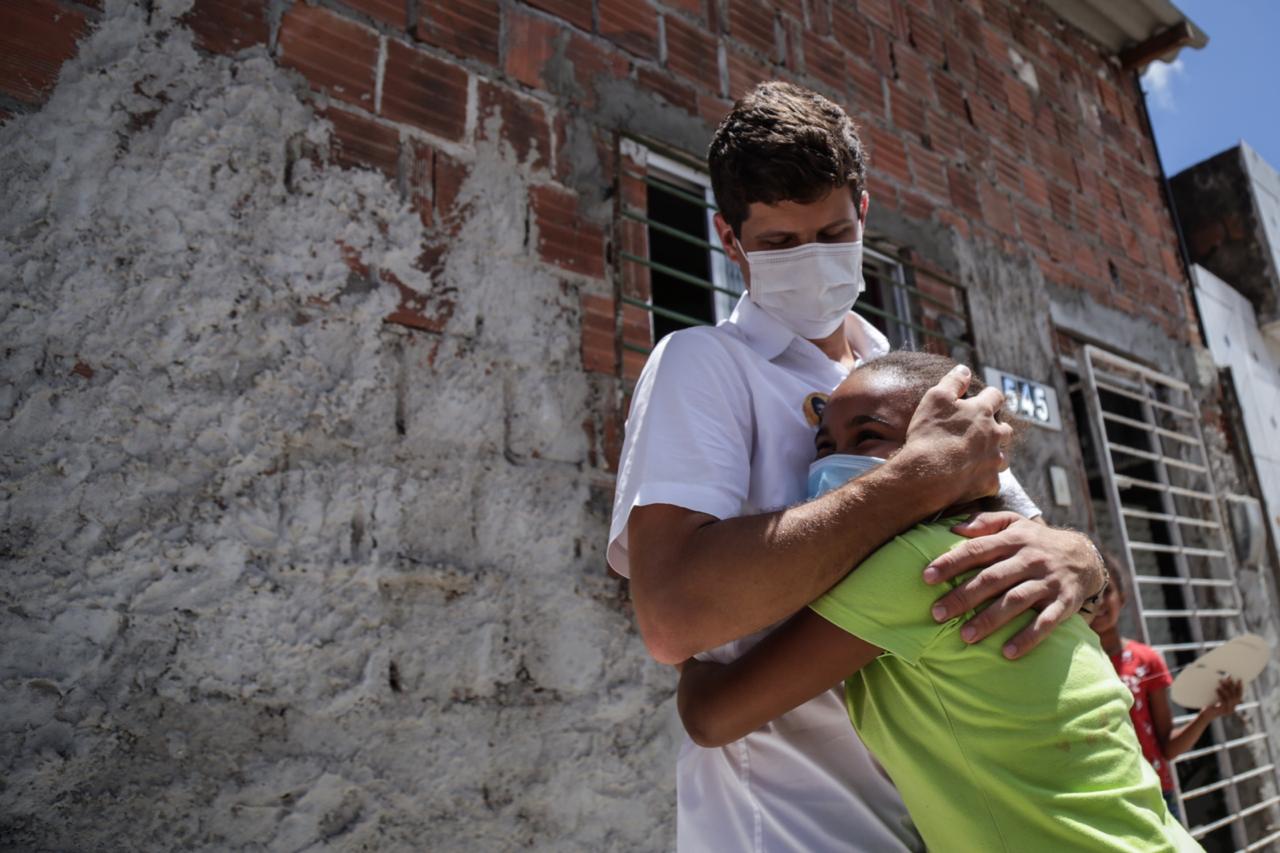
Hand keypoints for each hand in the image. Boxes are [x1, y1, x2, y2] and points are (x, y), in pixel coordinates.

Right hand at [898, 365, 1011, 507]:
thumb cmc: (929, 434)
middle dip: (996, 428)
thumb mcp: (935, 398)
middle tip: (981, 432)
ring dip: (993, 455)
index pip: (996, 397)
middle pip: (1005, 429)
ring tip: (978, 457)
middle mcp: (994, 436)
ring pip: (1002, 457)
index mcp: (982, 412)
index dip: (989, 397)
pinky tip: (972, 480)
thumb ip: (953, 381)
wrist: (926, 475)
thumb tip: (965, 369)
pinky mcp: (989, 484)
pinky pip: (992, 481)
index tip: (983, 400)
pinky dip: (984, 479)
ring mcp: (993, 462)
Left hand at [921, 512, 1104, 659]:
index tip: (926, 577)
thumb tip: (954, 528)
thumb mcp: (1014, 523)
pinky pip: (1046, 623)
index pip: (977, 549)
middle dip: (963, 596)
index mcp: (1013, 540)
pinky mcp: (1064, 603)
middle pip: (992, 578)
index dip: (951, 562)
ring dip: (990, 619)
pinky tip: (1008, 653)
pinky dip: (1027, 638)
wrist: (1086, 557)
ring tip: (966, 636)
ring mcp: (1047, 582)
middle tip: (937, 613)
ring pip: (1016, 601)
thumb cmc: (1036, 541)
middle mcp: (1030, 559)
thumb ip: (986, 522)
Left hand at [1203, 677, 1243, 719]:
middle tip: (1229, 677)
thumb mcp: (1219, 697)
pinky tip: (1217, 689)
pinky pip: (1223, 701)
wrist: (1206, 714)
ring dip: (1226, 688)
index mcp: (1233, 705)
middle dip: (1232, 685)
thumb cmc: (1212, 704)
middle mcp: (1232, 708)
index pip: (1239, 695)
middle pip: (1235, 695)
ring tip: (1220, 681)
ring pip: (1230, 697)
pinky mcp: (1222, 711)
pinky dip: (1221, 694)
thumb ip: (1225, 691)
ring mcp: (1228, 710)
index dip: (1240, 687)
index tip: (1239, 679)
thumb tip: (1227, 678)